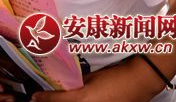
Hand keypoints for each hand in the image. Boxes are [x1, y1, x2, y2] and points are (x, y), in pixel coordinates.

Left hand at [31, 56, 163, 101]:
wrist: (140, 82)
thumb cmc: (116, 76)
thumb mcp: (91, 77)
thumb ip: (75, 83)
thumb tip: (62, 85)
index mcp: (83, 99)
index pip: (57, 100)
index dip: (44, 99)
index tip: (35, 96)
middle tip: (41, 98)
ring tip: (55, 98)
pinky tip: (72, 99)